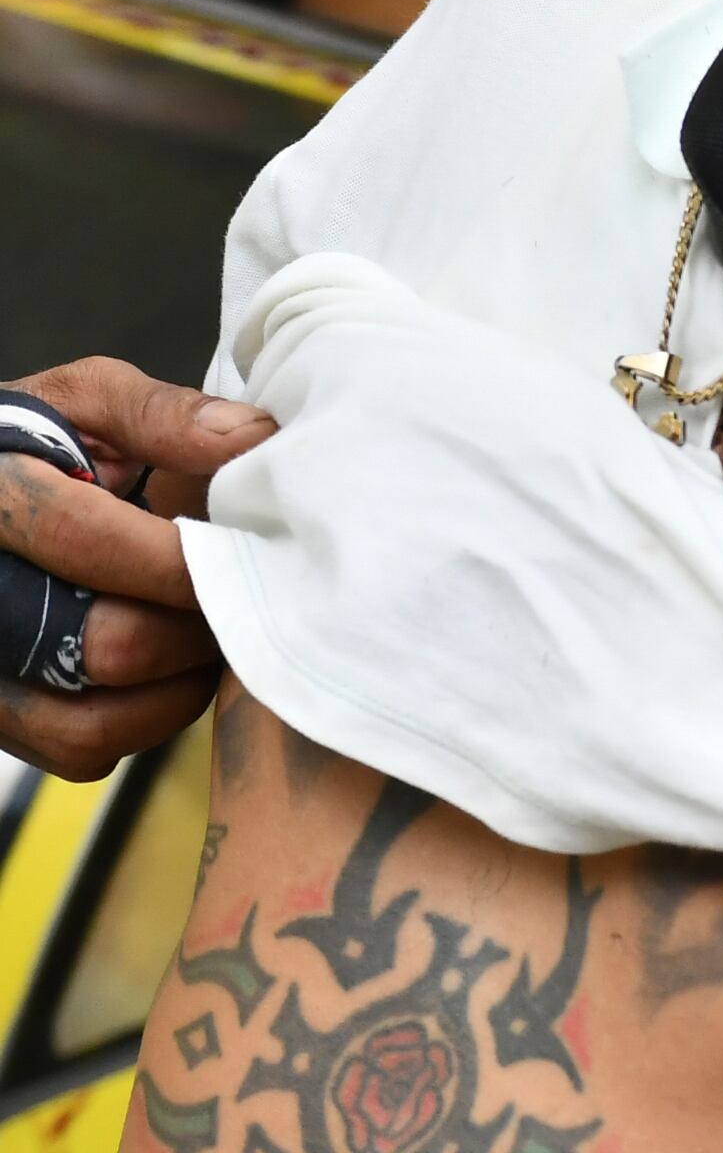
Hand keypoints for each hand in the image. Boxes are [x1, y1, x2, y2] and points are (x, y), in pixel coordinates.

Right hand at [0, 359, 269, 779]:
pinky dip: (145, 719)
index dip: (180, 555)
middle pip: (101, 643)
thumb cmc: (41, 445)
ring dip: (178, 681)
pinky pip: (82, 749)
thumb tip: (251, 440)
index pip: (82, 538)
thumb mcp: (83, 403)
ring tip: (204, 627)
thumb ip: (159, 414)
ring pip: (91, 719)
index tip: (241, 550)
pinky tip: (169, 668)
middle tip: (235, 595)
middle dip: (193, 623)